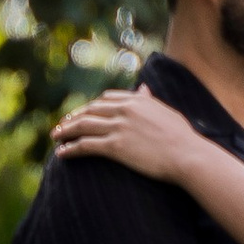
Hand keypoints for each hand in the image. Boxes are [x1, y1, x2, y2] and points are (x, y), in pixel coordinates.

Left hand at [48, 84, 205, 185]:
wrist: (187, 155)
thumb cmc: (183, 138)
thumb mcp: (166, 112)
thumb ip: (149, 101)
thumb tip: (143, 89)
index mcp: (137, 100)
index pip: (106, 99)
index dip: (91, 106)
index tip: (83, 112)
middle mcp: (124, 110)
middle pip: (91, 110)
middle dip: (74, 117)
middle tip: (62, 125)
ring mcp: (118, 127)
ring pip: (84, 125)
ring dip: (66, 131)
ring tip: (55, 137)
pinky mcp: (115, 146)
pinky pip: (86, 145)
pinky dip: (70, 148)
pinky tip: (61, 154)